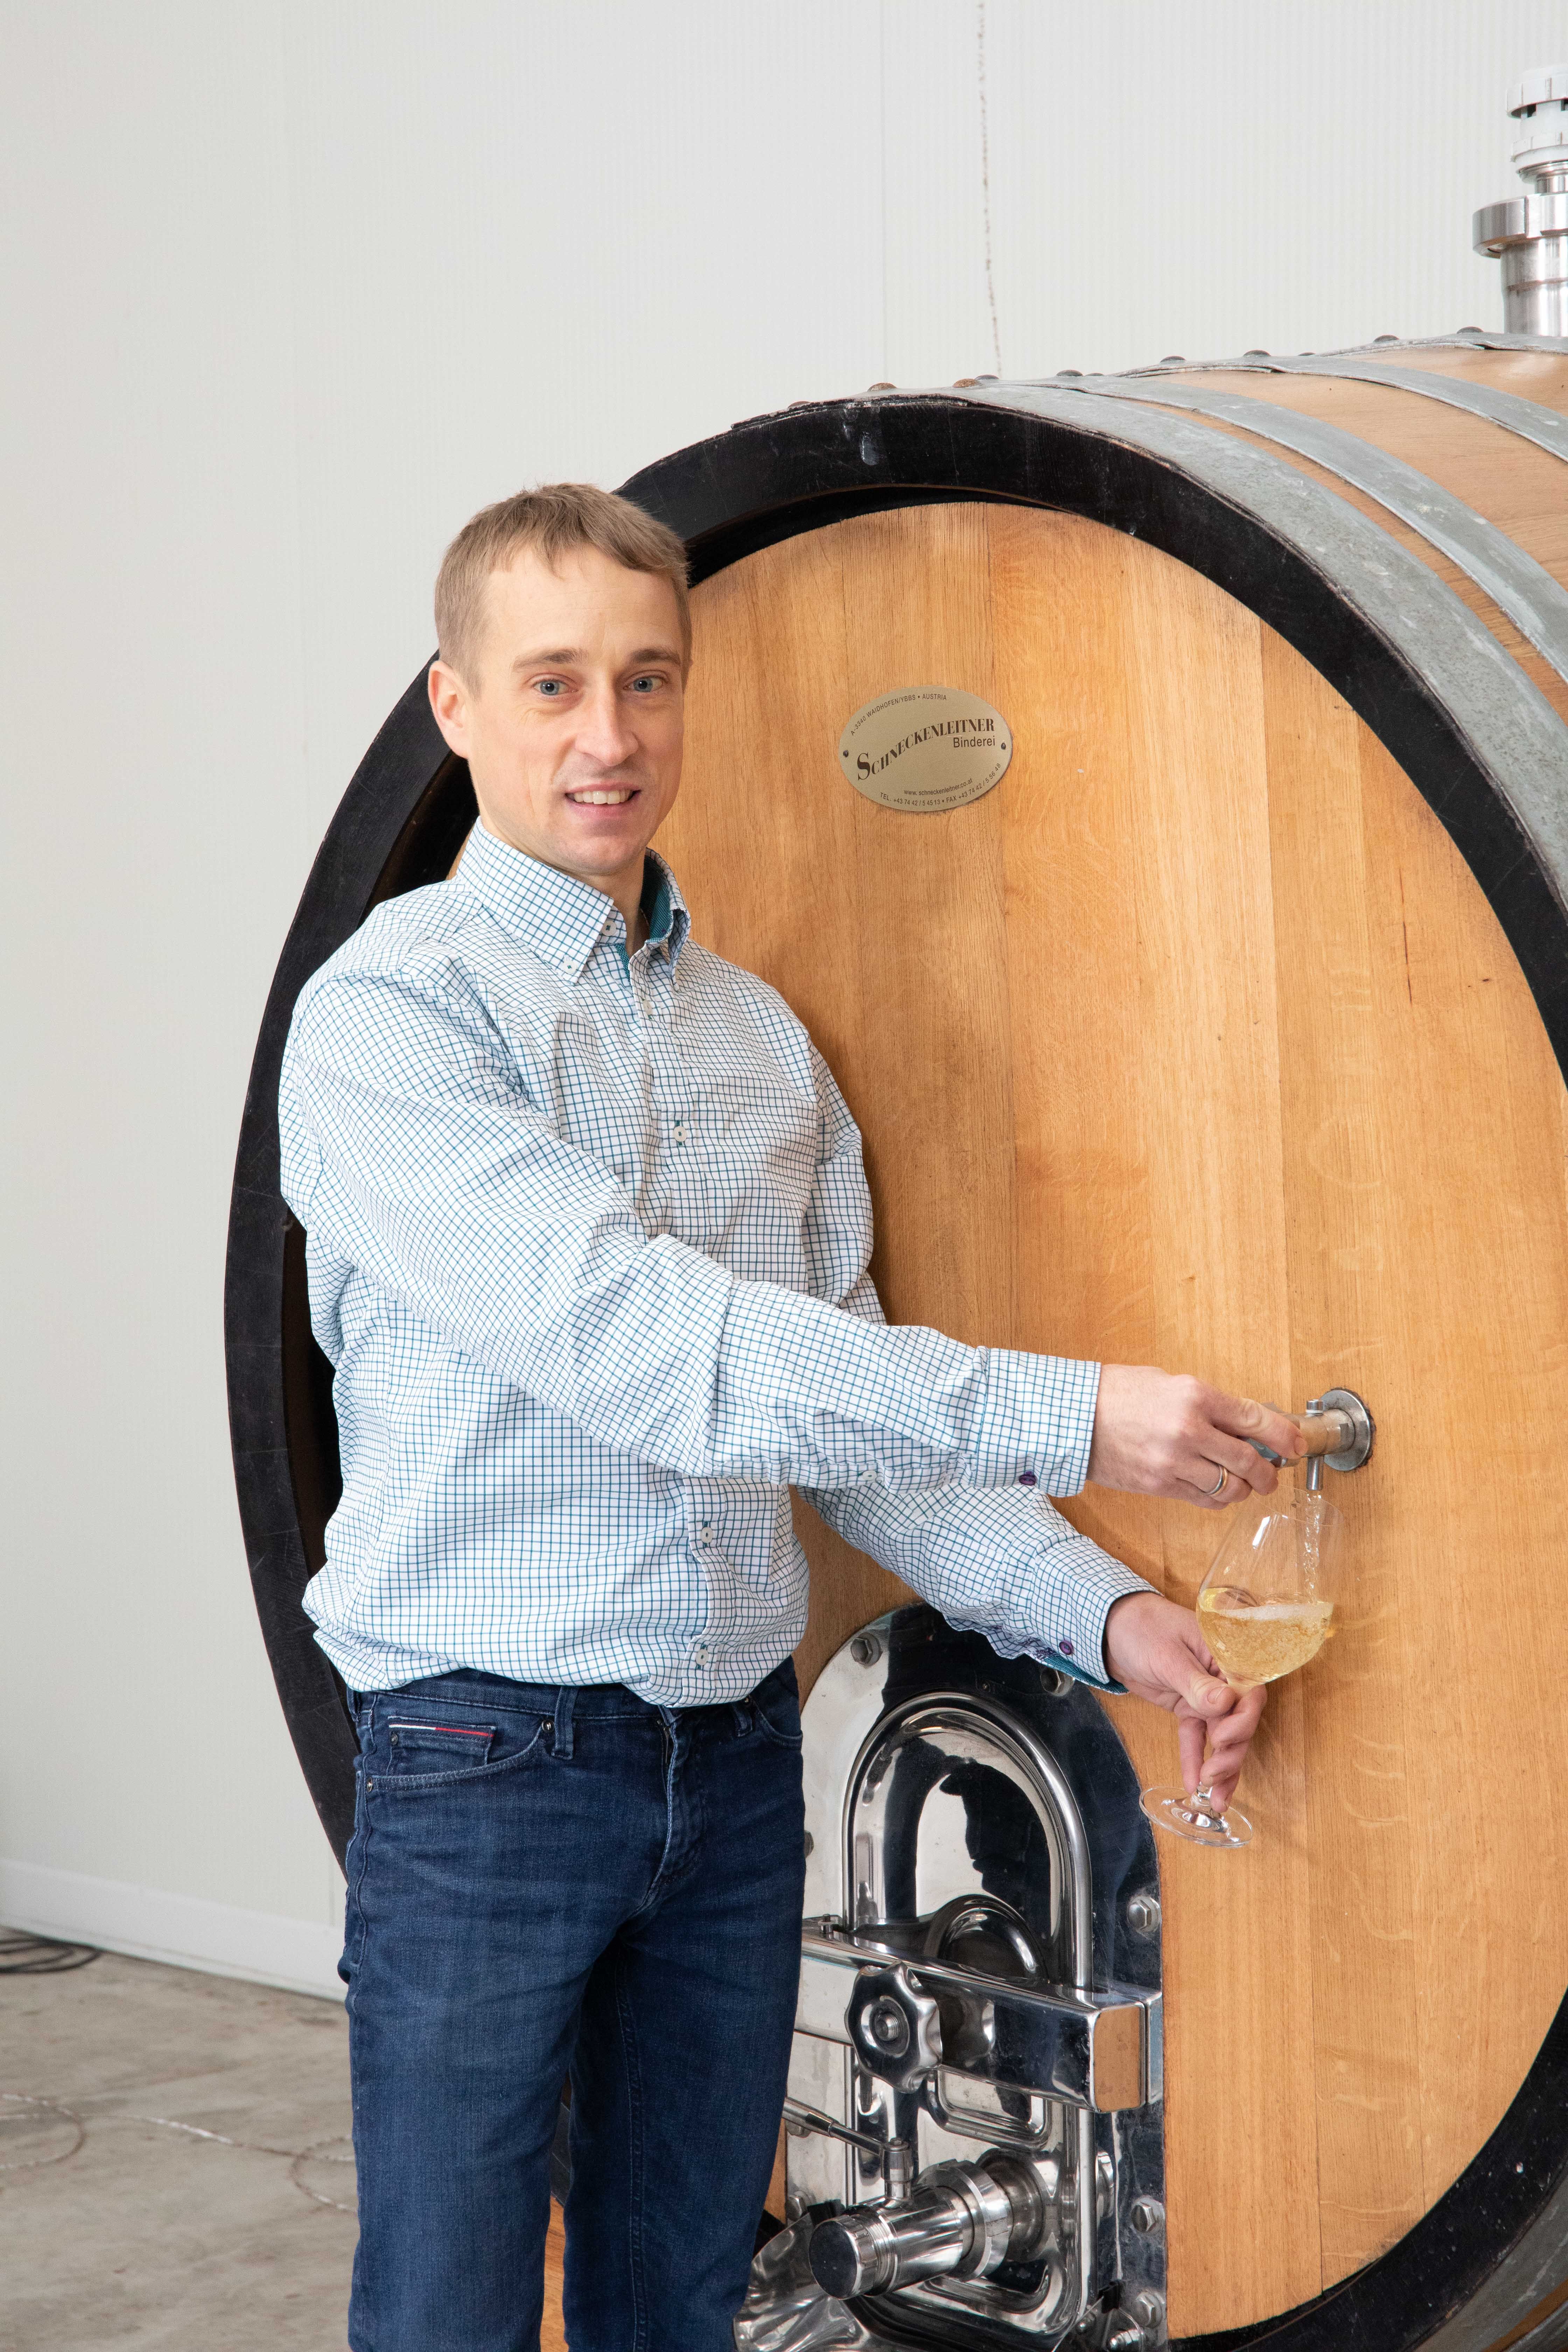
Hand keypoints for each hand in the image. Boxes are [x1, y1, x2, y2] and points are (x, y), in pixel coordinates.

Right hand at [1086, 1367, 1301, 1507]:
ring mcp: (1173, 1461)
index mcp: (1195, 1396)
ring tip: (1246, 1484)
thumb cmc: (1117, 1393)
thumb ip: (1209, 1403)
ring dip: (1245, 1489)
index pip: (1256, 1419)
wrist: (1073, 1416)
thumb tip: (1244, 1424)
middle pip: (1249, 1461)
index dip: (1284, 1436)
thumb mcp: (1170, 1382)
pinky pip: (1203, 1500)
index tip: (1296, 1445)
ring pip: (1230, 1488)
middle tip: (1273, 1473)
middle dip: (1270, 1472)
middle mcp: (1189, 1430)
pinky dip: (1219, 1499)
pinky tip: (1218, 1490)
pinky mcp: (1159, 1484)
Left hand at [1104, 1591, 1264, 1804]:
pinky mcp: (1187, 1707)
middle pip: (1239, 1721)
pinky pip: (1196, 1736)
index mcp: (1226, 1656)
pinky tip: (1195, 1784)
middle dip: (1231, 1754)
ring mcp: (1205, 1695)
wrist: (1111, 1626)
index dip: (1242, 1721)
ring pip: (1222, 1735)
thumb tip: (1224, 1704)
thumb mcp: (1167, 1654)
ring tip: (1216, 1800)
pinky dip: (1195, 1759)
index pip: (1250, 1692)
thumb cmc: (1142, 1628)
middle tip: (1213, 1777)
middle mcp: (1222, 1678)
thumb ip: (1195, 1682)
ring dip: (1221, 1767)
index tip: (1220, 1738)